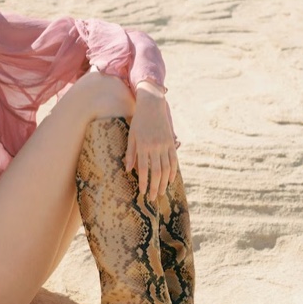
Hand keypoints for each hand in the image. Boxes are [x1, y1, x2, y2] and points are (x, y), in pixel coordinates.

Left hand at [124, 80, 177, 201]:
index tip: (143, 192)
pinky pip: (174, 160)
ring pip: (166, 168)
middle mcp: (155, 147)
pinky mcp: (171, 143)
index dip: (144, 182)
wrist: (153, 105)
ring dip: (165, 182)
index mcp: (143, 146)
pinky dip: (173, 172)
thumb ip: (130, 153)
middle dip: (155, 187)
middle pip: (157, 172)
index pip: (144, 169)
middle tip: (153, 198)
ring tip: (161, 192)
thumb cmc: (138, 121)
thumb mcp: (131, 136)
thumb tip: (128, 170)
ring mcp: (165, 145)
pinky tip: (171, 180)